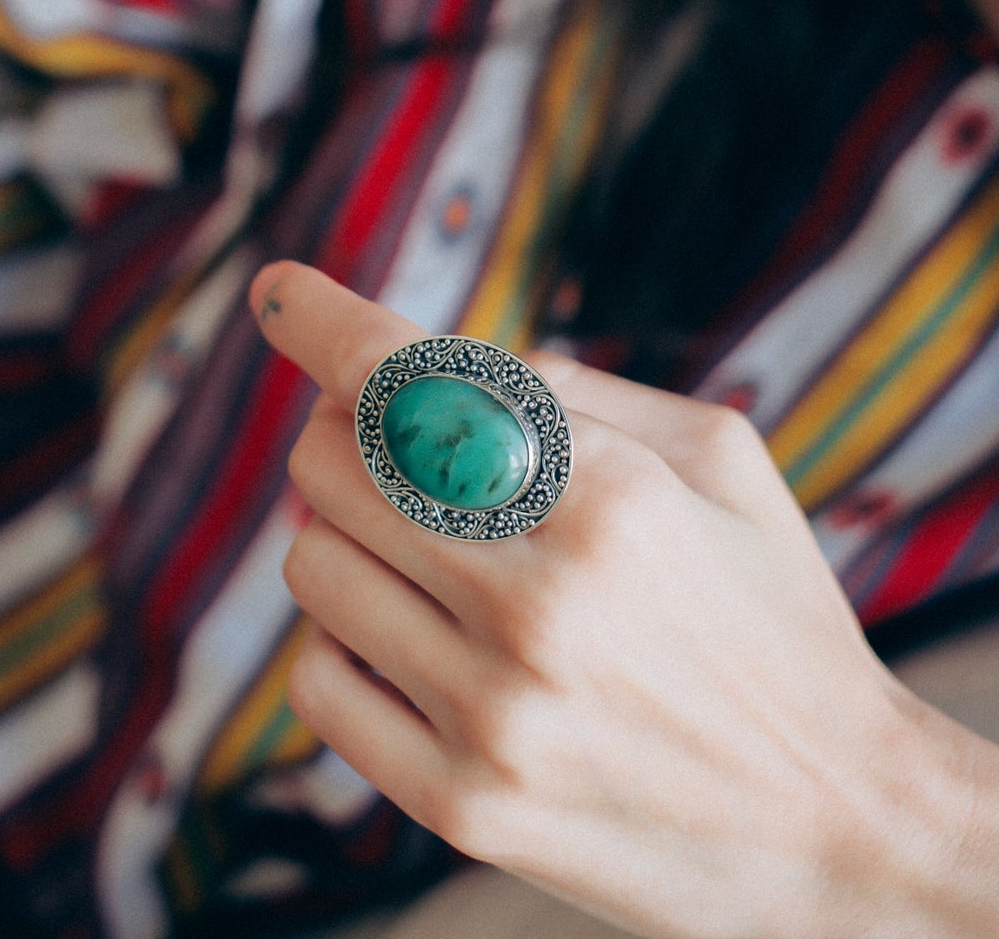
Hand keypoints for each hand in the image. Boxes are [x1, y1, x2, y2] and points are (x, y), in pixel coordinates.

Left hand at [251, 262, 987, 938]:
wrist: (840, 827)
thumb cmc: (774, 615)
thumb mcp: (722, 460)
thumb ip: (577, 390)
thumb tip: (433, 362)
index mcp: (611, 497)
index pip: (410, 381)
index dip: (323, 321)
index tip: (277, 291)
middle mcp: (541, 602)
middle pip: (335, 463)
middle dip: (349, 432)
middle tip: (398, 446)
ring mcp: (496, 715)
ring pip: (314, 565)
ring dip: (351, 537)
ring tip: (433, 555)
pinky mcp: (463, 806)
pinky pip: (318, 682)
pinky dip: (347, 641)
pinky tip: (418, 640)